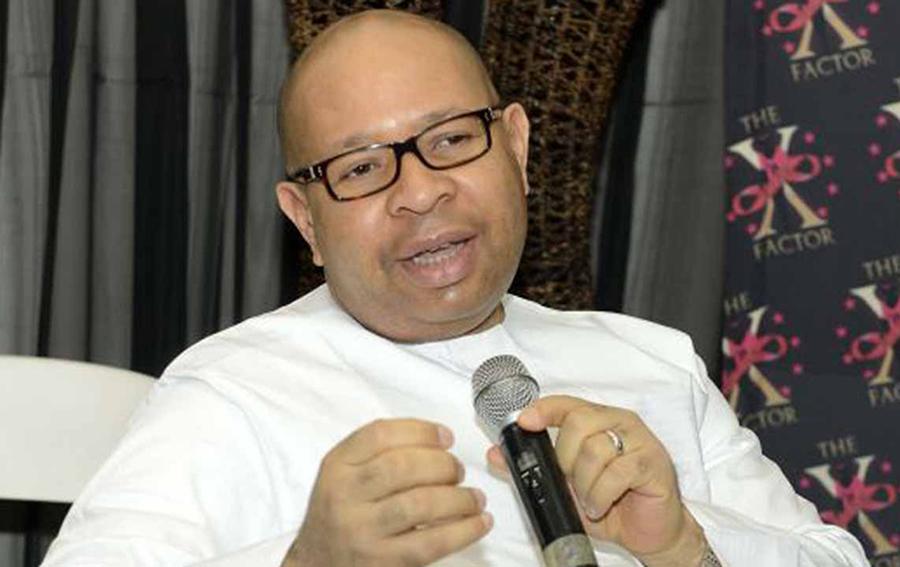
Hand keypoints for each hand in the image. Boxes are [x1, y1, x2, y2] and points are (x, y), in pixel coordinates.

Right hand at [284, 418, 491, 566]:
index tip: (446, 436)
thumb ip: (378, 452)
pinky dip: (464, 531)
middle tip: (458, 470)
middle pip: (403, 466)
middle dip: (443, 464)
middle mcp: (345, 497)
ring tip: (473, 498)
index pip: (380, 435)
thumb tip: (439, 440)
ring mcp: (362, 531)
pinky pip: (431, 542)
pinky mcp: (382, 562)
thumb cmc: (341, 514)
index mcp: (337, 467)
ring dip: (459, 497)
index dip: (421, 431)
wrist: (317, 564)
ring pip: (421, 504)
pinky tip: (479, 522)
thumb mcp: (343, 475)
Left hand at [486, 395, 704, 565]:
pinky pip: (617, 472)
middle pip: (579, 422)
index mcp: (599, 421)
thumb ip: (533, 469)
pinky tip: (600, 506)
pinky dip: (600, 495)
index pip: (568, 403)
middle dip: (564, 457)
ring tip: (589, 500)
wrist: (651, 532)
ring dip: (584, 483)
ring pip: (595, 448)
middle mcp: (620, 423)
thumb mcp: (565, 488)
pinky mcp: (653, 463)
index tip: (524, 421)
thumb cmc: (611, 504)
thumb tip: (495, 454)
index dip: (544, 409)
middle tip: (569, 481)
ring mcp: (640, 441)